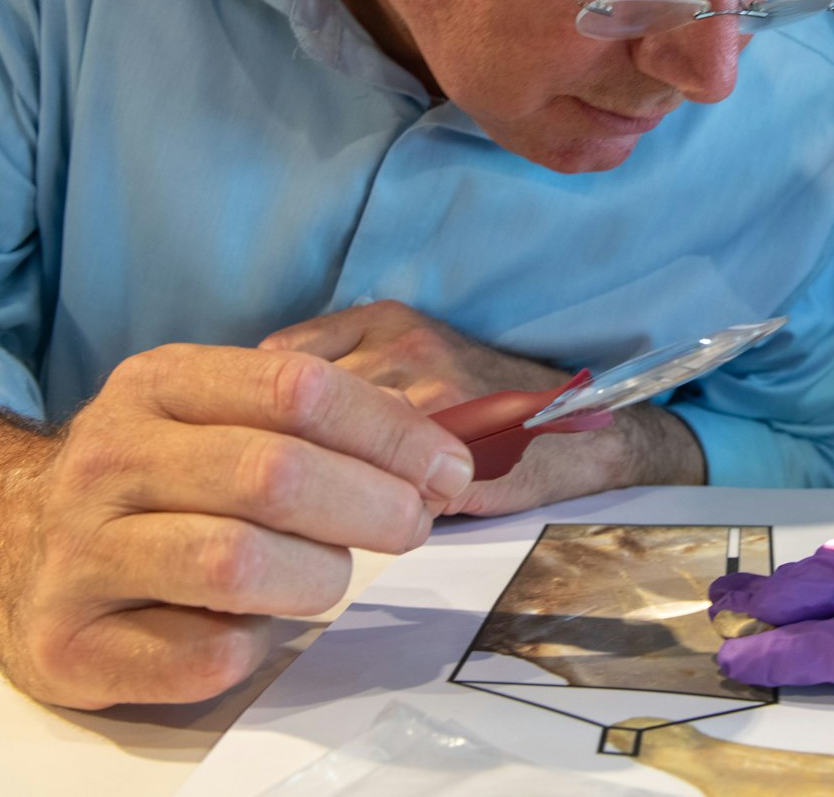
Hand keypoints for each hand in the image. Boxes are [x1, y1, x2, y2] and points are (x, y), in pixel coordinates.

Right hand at [3, 344, 471, 706]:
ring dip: (316, 576)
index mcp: (157, 386)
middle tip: (413, 525)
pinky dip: (254, 645)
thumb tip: (437, 451)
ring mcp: (80, 552)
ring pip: (237, 563)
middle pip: (276, 474)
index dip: (390, 431)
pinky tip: (251, 626)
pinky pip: (201, 654)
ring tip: (326, 577)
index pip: (297, 390)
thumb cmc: (150, 480)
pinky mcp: (69, 641)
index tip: (448, 467)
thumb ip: (312, 421)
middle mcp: (109, 458)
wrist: (0, 543)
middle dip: (372, 504)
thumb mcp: (212, 415)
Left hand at [262, 300, 706, 515]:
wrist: (579, 428)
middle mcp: (404, 348)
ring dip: (326, 490)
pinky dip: (374, 513)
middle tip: (291, 490)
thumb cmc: (484, 399)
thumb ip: (343, 371)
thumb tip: (254, 422)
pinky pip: (381, 495)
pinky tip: (389, 515)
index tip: (268, 442)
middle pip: (294, 413)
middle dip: (287, 457)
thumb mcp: (410, 354)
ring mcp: (432, 400)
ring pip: (332, 456)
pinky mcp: (455, 457)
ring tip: (342, 506)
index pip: (274, 364)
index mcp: (385, 318)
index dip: (263, 415)